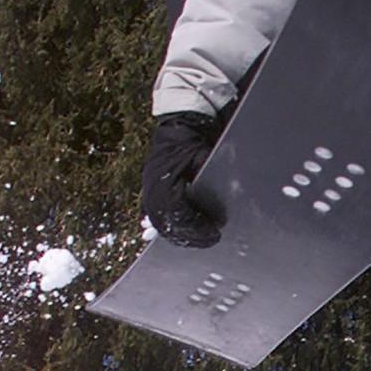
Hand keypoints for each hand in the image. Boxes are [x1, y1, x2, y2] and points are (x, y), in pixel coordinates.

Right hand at [141, 112, 221, 247]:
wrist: (175, 132)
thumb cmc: (191, 145)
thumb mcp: (205, 160)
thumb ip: (211, 183)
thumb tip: (223, 207)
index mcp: (164, 184)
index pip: (180, 215)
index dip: (198, 227)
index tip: (215, 232)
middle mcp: (151, 191)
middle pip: (169, 225)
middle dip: (191, 236)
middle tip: (212, 239)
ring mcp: (147, 193)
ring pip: (161, 224)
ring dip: (181, 235)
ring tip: (200, 239)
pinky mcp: (148, 193)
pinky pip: (154, 217)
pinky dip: (167, 229)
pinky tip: (181, 236)